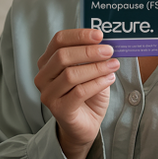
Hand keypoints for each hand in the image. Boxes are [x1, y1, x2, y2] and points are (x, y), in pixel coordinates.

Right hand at [34, 29, 117, 158]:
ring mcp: (48, 94)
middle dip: (89, 51)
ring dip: (96, 67)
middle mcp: (43, 76)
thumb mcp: (91, 70)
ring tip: (114, 65)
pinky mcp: (58, 109)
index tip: (99, 35)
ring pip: (71, 75)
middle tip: (109, 50)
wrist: (86, 124)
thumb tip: (106, 42)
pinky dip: (97, 83)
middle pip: (62, 56)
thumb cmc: (88, 94)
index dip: (79, 35)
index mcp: (48, 61)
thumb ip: (94, 56)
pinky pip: (79, 92)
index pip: (59, 40)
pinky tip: (109, 79)